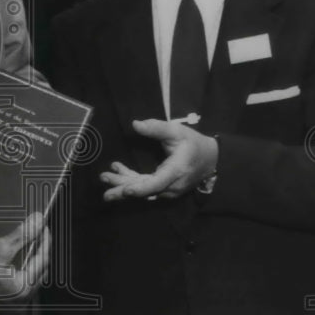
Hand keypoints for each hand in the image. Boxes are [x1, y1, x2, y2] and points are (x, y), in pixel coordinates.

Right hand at [0, 212, 49, 314]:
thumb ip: (23, 234)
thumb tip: (39, 219)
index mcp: (22, 288)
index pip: (43, 260)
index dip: (45, 241)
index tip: (44, 227)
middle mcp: (22, 302)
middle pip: (41, 272)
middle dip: (42, 252)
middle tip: (39, 235)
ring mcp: (14, 307)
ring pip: (34, 282)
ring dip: (35, 264)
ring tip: (32, 247)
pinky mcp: (7, 308)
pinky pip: (24, 290)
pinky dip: (26, 275)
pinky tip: (21, 263)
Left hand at [100, 119, 217, 200]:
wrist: (210, 160)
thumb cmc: (193, 143)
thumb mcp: (177, 131)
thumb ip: (156, 128)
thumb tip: (135, 124)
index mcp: (176, 171)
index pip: (157, 184)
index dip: (141, 188)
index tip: (126, 190)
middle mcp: (172, 185)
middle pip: (145, 190)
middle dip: (122, 187)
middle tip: (104, 180)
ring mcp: (168, 190)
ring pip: (143, 190)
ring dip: (123, 183)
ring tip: (105, 177)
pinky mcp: (164, 189)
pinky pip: (146, 187)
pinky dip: (131, 181)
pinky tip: (118, 170)